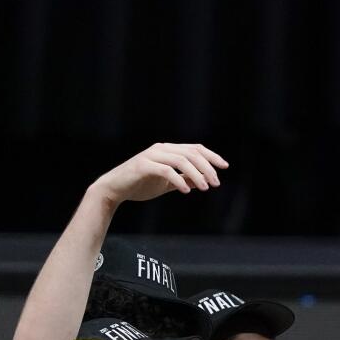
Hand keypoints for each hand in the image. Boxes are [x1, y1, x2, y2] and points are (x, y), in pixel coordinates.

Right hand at [89, 143, 227, 206]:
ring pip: (181, 160)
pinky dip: (178, 180)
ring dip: (196, 174)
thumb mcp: (167, 183)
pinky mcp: (143, 166)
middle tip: (216, 183)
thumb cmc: (141, 185)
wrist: (115, 189)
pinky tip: (186, 191)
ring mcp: (151, 155)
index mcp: (168, 150)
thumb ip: (184, 180)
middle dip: (207, 168)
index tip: (225, 167)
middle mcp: (160, 149)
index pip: (195, 148)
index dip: (211, 156)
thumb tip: (203, 182)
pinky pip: (166, 170)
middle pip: (191, 153)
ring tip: (205, 188)